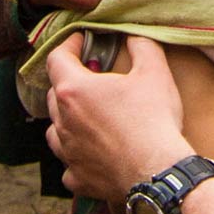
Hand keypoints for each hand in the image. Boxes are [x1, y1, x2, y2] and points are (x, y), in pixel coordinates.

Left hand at [45, 35, 190, 200]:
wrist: (158, 172)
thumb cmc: (153, 120)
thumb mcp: (154, 71)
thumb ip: (141, 45)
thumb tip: (134, 35)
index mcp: (74, 90)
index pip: (56, 58)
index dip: (68, 45)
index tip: (80, 41)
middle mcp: (63, 121)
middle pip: (54, 93)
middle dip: (70, 81)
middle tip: (92, 77)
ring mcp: (67, 152)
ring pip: (55, 130)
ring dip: (67, 119)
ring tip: (87, 116)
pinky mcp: (77, 177)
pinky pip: (68, 165)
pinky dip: (77, 157)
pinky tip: (92, 155)